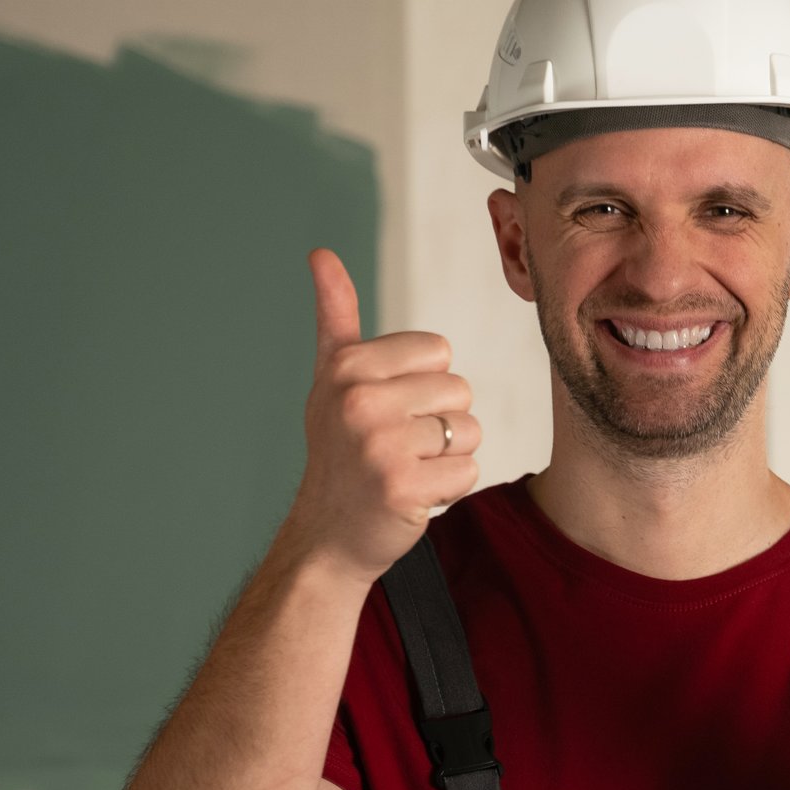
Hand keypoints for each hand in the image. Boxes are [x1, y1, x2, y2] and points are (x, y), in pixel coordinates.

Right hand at [284, 248, 479, 583]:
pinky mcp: (403, 488)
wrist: (326, 535)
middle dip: (442, 421)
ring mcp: (379, 447)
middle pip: (460, 390)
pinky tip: (414, 494)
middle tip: (399, 446)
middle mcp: (359, 402)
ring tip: (406, 469)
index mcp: (347, 366)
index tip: (389, 410)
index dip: (426, 383)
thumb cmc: (339, 450)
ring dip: (449, 456)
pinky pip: (468, 471)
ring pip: (469, 431)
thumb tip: (321, 254)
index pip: (439, 351)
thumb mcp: (331, 379)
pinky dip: (450, 487)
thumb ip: (336, 316)